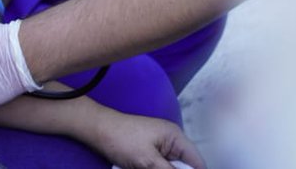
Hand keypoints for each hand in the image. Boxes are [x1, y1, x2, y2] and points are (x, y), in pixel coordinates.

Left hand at [88, 109, 204, 168]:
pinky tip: (140, 168)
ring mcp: (160, 147)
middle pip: (184, 167)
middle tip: (152, 168)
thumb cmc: (122, 140)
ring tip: (142, 167)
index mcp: (176, 137)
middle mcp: (171, 141)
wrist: (97, 131)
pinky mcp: (149, 153)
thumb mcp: (149, 162)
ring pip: (170, 168)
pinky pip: (159, 166)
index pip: (197, 162)